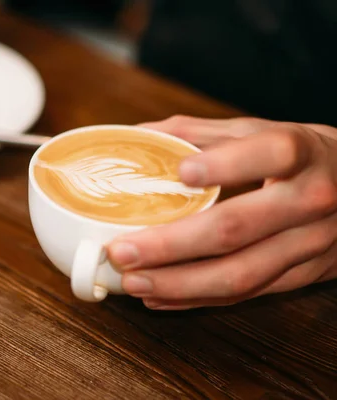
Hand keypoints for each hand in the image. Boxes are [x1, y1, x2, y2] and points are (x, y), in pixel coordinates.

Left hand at [107, 116, 336, 309]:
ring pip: (240, 274)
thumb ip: (200, 133)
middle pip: (237, 228)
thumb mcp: (260, 131)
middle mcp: (310, 200)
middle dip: (171, 245)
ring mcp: (310, 245)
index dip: (226, 164)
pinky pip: (246, 294)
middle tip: (121, 250)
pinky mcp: (303, 276)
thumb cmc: (298, 158)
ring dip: (179, 284)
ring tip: (132, 282)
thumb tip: (136, 136)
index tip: (180, 173)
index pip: (271, 154)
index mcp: (301, 153)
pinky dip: (198, 299)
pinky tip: (159, 296)